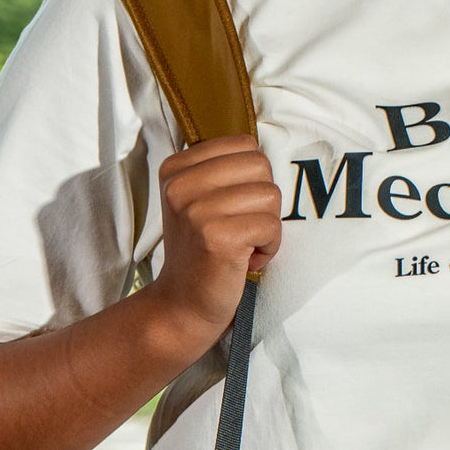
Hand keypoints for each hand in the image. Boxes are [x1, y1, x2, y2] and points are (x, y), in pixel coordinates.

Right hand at [147, 135, 281, 349]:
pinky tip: (246, 258)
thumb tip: (267, 145)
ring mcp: (196, 210)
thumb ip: (226, 168)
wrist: (182, 305)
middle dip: (263, 200)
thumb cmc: (202, 247)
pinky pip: (272, 225)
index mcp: (177, 166)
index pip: (246, 145)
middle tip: (240, 227)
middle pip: (261, 166)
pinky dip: (270, 246)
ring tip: (243, 243)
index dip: (253, 178)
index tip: (232, 207)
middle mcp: (181, 184)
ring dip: (267, 225)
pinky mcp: (216, 237)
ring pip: (271, 195)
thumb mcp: (202, 198)